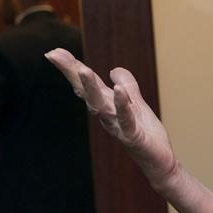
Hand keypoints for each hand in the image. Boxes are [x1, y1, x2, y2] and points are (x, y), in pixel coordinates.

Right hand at [45, 49, 177, 182]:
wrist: (158, 161)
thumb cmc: (145, 134)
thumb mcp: (137, 103)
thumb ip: (127, 86)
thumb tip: (113, 70)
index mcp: (107, 105)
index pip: (87, 85)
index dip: (72, 68)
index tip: (54, 52)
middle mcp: (108, 115)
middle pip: (86, 92)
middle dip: (72, 73)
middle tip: (54, 55)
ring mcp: (118, 126)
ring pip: (101, 106)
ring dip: (91, 88)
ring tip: (83, 70)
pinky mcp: (133, 136)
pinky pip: (126, 119)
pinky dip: (122, 105)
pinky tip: (119, 90)